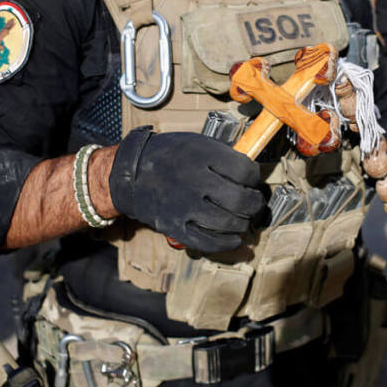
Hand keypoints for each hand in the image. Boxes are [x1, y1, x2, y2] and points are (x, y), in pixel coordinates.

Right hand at [109, 126, 264, 252]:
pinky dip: (227, 243)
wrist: (131, 173)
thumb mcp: (198, 143)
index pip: (245, 171)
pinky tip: (234, 239)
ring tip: (244, 218)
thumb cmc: (169, 156)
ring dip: (243, 223)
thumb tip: (252, 174)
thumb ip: (224, 156)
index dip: (255, 177)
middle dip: (255, 204)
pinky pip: (207, 242)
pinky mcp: (174, 226)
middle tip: (255, 203)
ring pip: (228, 223)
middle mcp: (195, 182)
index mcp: (203, 156)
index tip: (252, 179)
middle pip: (241, 200)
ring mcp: (184, 207)